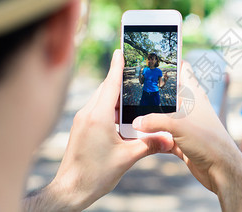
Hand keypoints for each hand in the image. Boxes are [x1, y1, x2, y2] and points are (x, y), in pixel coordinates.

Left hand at [46, 50, 172, 209]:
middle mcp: (87, 114)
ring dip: (114, 94)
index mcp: (98, 117)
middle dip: (119, 79)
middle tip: (135, 72)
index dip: (117, 67)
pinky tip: (121, 114)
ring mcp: (82, 120)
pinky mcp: (81, 127)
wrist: (71, 189)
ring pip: (100, 98)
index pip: (110, 85)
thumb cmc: (96, 174)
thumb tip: (170, 139)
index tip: (120, 51)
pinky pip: (96, 108)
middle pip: (105, 88)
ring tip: (132, 93)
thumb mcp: (127, 158)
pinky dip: (109, 105)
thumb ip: (150, 144)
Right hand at [132, 62, 241, 210]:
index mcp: (194, 94)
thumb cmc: (208, 140)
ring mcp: (185, 124)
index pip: (183, 70)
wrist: (221, 170)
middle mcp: (190, 107)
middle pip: (168, 94)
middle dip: (151, 92)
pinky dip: (153, 137)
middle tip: (131, 87)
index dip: (170, 61)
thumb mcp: (179, 125)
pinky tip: (140, 137)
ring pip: (163, 116)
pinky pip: (163, 136)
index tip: (153, 57)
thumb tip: (135, 121)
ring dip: (150, 117)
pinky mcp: (182, 141)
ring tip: (130, 112)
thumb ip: (154, 120)